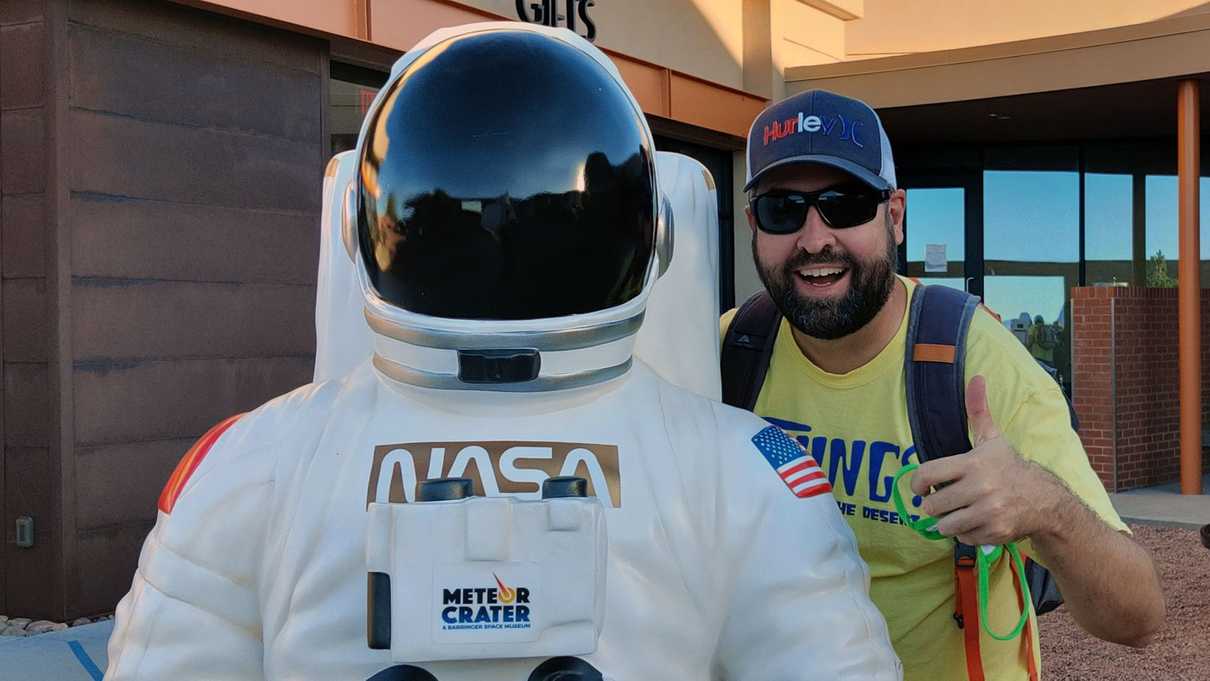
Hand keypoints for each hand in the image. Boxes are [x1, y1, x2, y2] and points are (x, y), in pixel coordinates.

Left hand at [909, 375, 1064, 545]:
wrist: (1045, 498)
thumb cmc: (1009, 466)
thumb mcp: (992, 438)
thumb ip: (978, 410)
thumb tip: (977, 377)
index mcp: (973, 463)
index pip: (926, 475)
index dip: (917, 483)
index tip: (921, 487)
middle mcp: (980, 488)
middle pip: (932, 505)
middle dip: (934, 504)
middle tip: (943, 500)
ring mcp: (988, 513)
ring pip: (944, 525)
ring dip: (947, 521)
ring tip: (958, 511)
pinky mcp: (994, 533)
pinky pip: (962, 538)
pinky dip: (965, 533)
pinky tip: (976, 521)